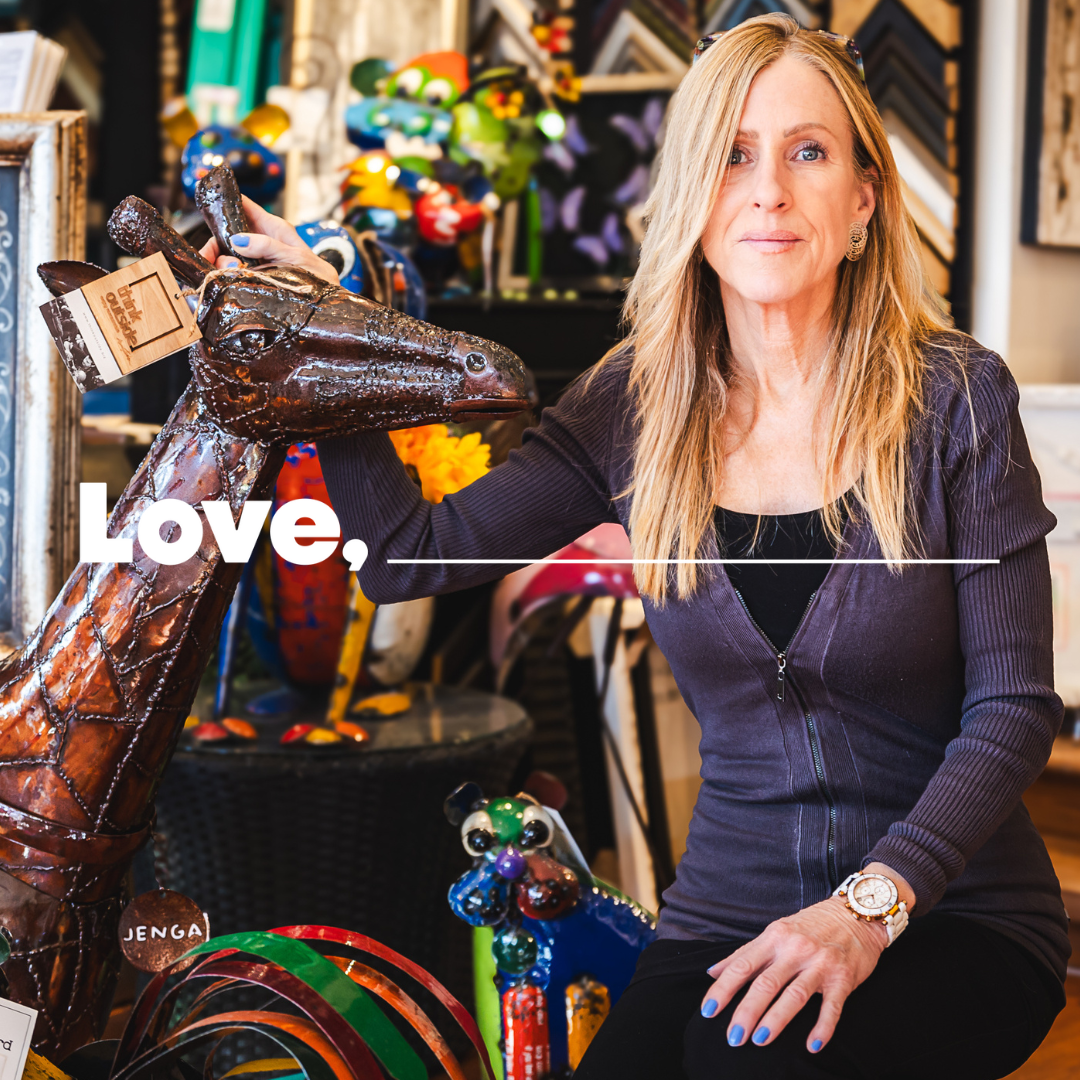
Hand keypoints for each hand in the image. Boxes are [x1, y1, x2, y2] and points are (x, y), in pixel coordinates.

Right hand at [198, 195, 339, 285]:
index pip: (243, 205)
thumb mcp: (296, 257)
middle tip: (211, 260)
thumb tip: (238, 240)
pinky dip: (228, 277)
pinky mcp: (253, 277)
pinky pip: (234, 274)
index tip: (204, 195)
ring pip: (227, 257)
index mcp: (272, 227)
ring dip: (223, 265)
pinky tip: (230, 281)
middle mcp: (260, 241)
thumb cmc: (317, 275)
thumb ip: (268, 246)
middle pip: (226, 236)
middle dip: (215, 247)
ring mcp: (255, 260)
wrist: (325, 302)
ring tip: (232, 271)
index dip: (223, 199)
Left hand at [700, 864, 912, 1053]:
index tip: (708, 1009)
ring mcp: (820, 964)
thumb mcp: (775, 932)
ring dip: (776, 1020)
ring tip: (759, 1040)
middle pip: (766, 983)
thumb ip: (745, 953)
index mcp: (774, 937)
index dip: (723, 988)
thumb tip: (713, 971)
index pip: (742, 965)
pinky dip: (823, 1027)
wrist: (855, 913)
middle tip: (732, 1037)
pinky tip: (812, 1045)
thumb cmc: (811, 925)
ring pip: (794, 995)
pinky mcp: (843, 978)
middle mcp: (795, 949)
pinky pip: (832, 1007)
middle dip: (746, 1011)